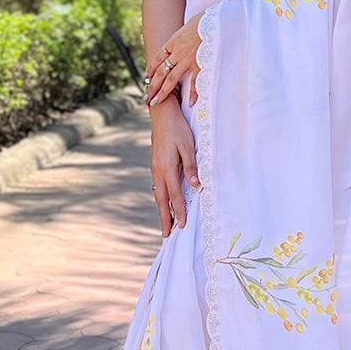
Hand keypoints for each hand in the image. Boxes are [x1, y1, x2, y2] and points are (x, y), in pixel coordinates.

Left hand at [144, 11, 202, 108]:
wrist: (217, 20)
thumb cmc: (207, 20)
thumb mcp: (191, 24)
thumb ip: (186, 34)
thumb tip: (187, 35)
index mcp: (174, 41)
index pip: (158, 58)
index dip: (151, 69)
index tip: (146, 78)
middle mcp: (178, 52)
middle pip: (161, 72)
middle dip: (152, 86)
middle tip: (146, 98)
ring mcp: (188, 59)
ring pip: (171, 79)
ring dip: (162, 92)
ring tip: (155, 102)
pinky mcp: (200, 64)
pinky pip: (194, 82)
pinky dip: (193, 93)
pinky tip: (190, 103)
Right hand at [149, 95, 200, 237]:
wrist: (161, 114)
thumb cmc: (178, 128)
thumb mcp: (188, 146)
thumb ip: (191, 167)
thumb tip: (196, 186)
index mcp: (166, 168)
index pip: (174, 196)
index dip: (178, 212)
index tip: (181, 226)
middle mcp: (158, 171)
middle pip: (161, 200)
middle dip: (165, 218)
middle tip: (167, 235)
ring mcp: (155, 168)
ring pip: (158, 194)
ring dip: (162, 210)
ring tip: (166, 224)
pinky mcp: (155, 164)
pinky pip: (157, 186)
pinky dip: (161, 198)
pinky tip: (164, 203)